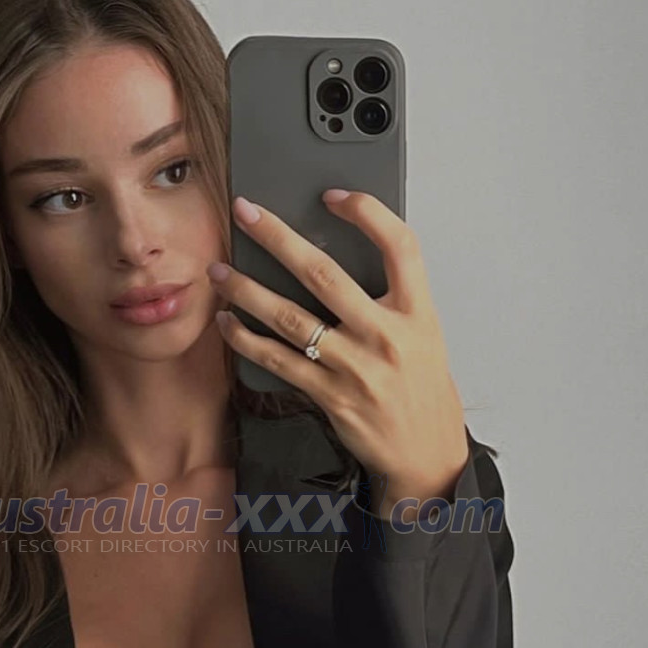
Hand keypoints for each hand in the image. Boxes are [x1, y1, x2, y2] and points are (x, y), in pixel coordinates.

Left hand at [208, 192, 469, 512]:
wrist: (427, 452)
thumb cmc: (421, 388)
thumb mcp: (424, 333)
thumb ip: (389, 297)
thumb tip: (330, 258)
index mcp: (417, 311)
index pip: (399, 245)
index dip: (367, 212)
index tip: (333, 195)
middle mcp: (386, 335)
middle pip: (324, 273)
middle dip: (277, 237)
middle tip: (246, 212)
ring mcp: (356, 368)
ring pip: (290, 317)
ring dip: (247, 291)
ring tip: (220, 272)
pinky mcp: (330, 397)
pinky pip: (279, 361)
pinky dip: (247, 339)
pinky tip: (228, 323)